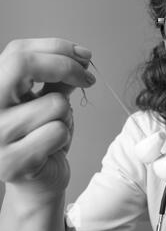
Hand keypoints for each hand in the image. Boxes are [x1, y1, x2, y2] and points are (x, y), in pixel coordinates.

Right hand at [0, 38, 95, 196]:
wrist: (36, 182)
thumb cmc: (40, 137)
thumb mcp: (45, 101)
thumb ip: (56, 78)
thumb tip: (80, 57)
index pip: (17, 52)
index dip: (57, 48)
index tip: (84, 56)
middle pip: (23, 64)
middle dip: (65, 66)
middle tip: (87, 77)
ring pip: (54, 103)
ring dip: (65, 115)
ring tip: (52, 129)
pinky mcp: (12, 162)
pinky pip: (57, 131)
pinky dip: (63, 136)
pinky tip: (51, 148)